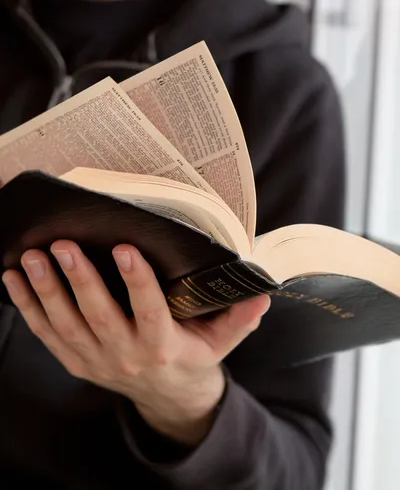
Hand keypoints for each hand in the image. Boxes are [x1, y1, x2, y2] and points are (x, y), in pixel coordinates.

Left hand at [2, 241, 269, 444]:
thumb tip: (263, 293)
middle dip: (80, 280)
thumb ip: (240, 317)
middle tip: (64, 246)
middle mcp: (126, 355)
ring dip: (47, 291)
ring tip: (33, 258)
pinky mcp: (75, 360)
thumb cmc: (193, 355)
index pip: (149, 311)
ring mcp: (96, 359)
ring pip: (66, 324)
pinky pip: (47, 334)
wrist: (165, 395)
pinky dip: (29, 307)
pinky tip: (14, 279)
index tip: (126, 248)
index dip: (138, 281)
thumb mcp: (221, 340)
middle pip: (98, 316)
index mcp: (163, 345)